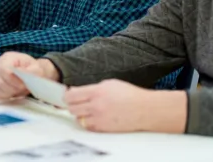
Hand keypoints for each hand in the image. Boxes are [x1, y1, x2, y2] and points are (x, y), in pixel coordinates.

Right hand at [0, 52, 48, 99]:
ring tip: (18, 89)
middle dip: (14, 89)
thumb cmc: (33, 70)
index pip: (5, 70)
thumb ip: (30, 72)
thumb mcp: (37, 70)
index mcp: (8, 58)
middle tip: (23, 88)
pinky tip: (12, 92)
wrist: (31, 72)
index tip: (23, 85)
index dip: (14, 81)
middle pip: (1, 82)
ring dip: (10, 92)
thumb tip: (20, 72)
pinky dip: (5, 95)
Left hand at [64, 79, 180, 132]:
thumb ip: (92, 88)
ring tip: (87, 110)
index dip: (68, 95)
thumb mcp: (109, 84)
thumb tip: (76, 90)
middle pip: (71, 108)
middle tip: (77, 103)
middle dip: (72, 105)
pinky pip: (87, 127)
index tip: (69, 95)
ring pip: (78, 118)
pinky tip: (94, 117)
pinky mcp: (103, 128)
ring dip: (80, 114)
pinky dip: (88, 122)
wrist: (144, 109)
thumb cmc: (130, 95)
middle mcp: (96, 105)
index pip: (71, 95)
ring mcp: (99, 118)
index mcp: (97, 91)